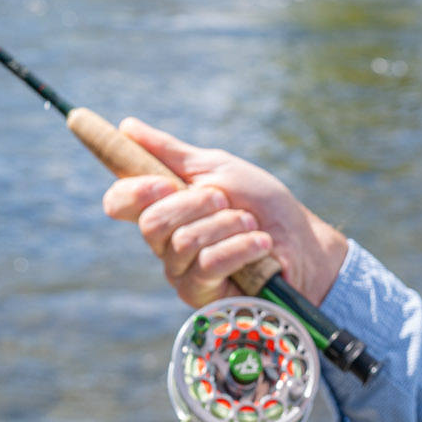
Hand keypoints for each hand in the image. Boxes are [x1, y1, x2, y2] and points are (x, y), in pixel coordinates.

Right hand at [100, 118, 349, 308]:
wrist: (302, 242)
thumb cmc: (262, 204)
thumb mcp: (218, 168)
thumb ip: (170, 152)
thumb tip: (127, 126)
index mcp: (163, 205)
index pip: (119, 202)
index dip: (132, 192)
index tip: (165, 183)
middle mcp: (164, 241)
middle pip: (152, 222)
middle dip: (197, 204)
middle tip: (225, 199)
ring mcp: (180, 270)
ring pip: (183, 242)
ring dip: (226, 224)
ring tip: (251, 222)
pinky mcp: (202, 294)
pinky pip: (207, 265)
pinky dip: (240, 246)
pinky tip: (260, 244)